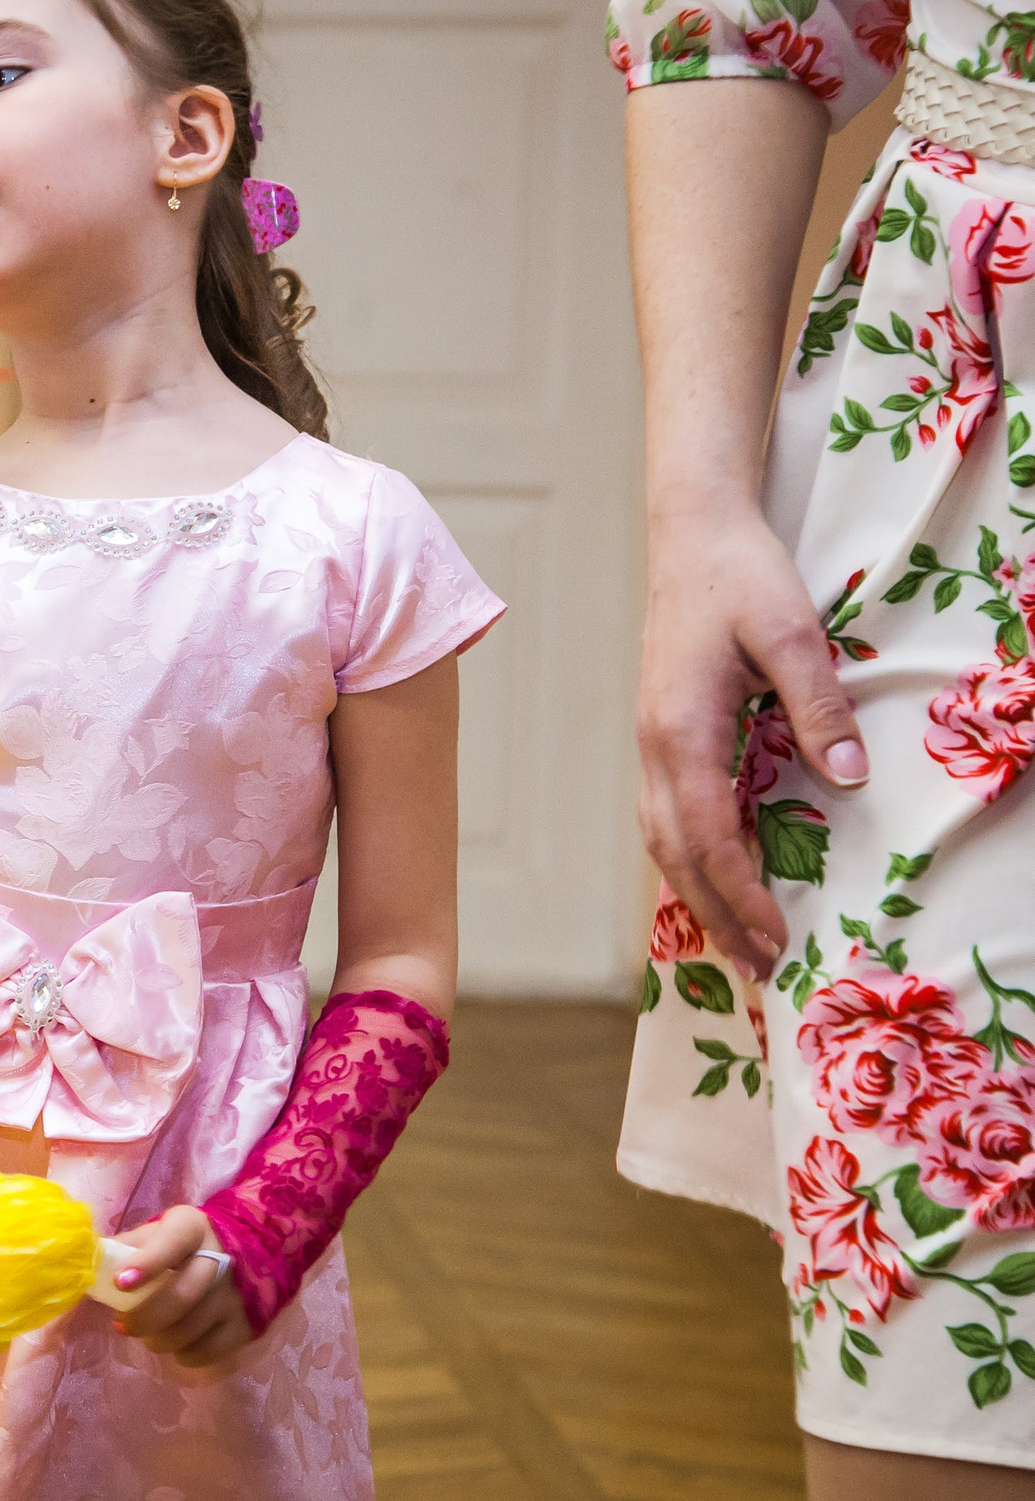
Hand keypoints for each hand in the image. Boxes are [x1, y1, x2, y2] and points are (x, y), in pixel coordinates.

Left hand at [106, 1205, 252, 1367]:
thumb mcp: (160, 1232)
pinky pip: (210, 1350)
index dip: (147, 1262)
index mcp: (192, 1228)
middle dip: (146, 1317)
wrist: (247, 1252)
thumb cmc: (185, 1245)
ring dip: (161, 1339)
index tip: (121, 1283)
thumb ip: (129, 1246)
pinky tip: (177, 1346)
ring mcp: (237, 1294)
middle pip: (182, 1295)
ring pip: (193, 1328)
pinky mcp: (246, 1324)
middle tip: (124, 1326)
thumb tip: (92, 1265)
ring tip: (149, 1336)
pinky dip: (186, 1354)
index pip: (171, 1243)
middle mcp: (221, 1258)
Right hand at [637, 509, 864, 974]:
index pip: (704, 833)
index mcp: (680, 729)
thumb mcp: (793, 633)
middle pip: (672, 852)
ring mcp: (650, 741)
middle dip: (714, 913)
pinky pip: (664, 815)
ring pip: (659, 839)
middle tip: (761, 967)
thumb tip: (850, 780)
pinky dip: (688, 859)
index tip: (775, 937)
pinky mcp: (661, 734)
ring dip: (697, 893)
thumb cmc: (741, 577)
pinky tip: (717, 875)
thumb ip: (818, 706)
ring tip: (739, 940)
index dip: (739, 893)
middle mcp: (653, 745)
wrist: (692, 533)